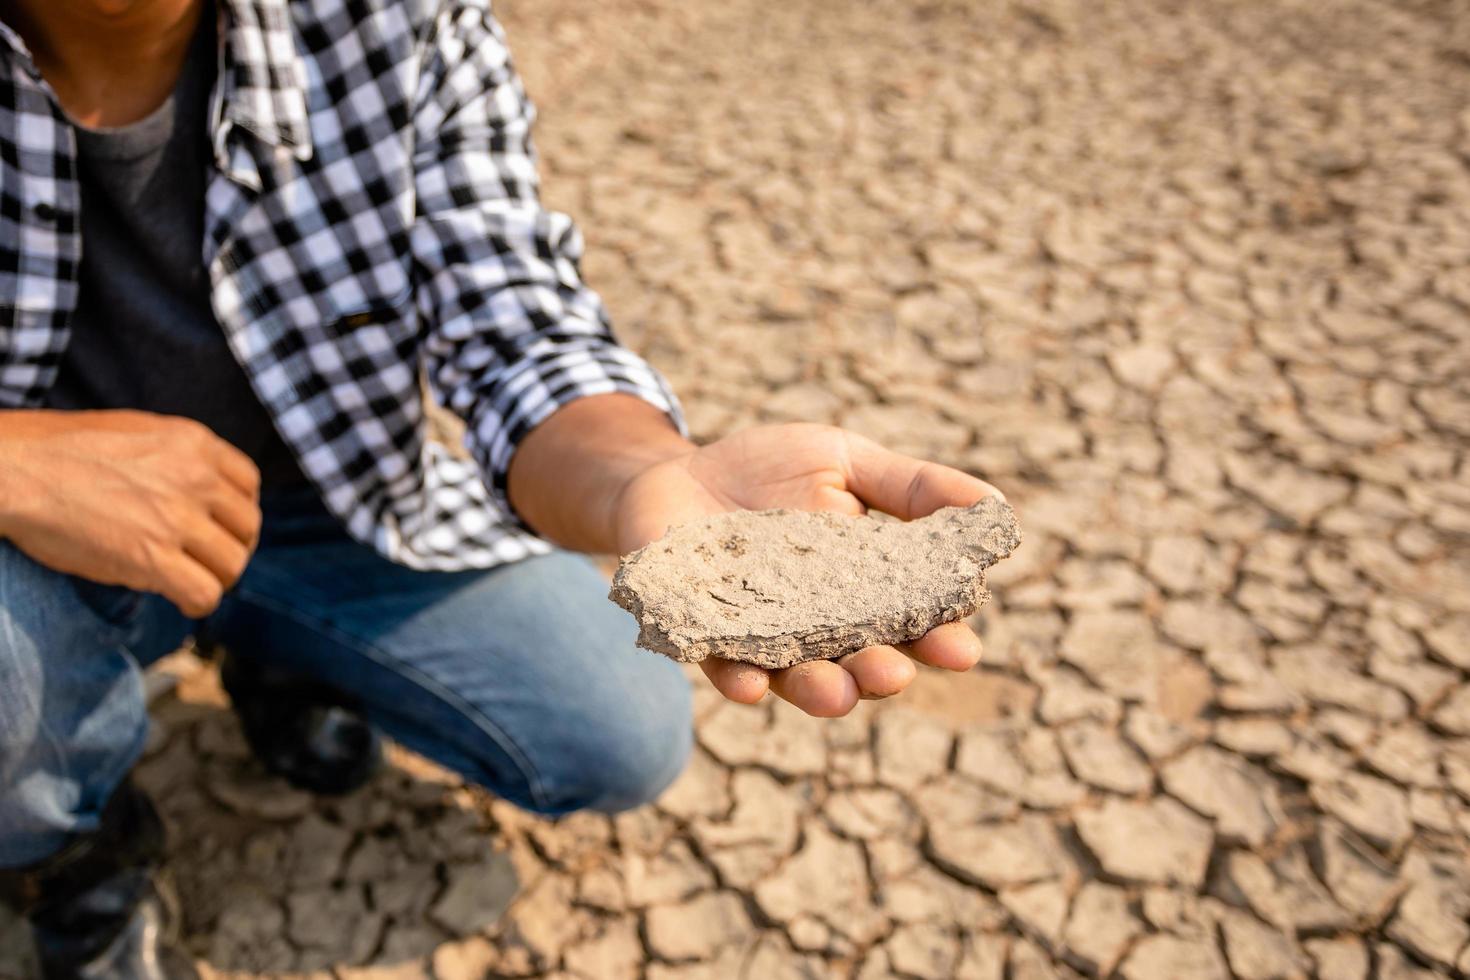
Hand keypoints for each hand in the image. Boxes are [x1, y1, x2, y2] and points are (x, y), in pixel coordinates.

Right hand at [0, 410, 261, 616]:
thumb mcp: (135, 432)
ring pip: (233, 564)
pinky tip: (182, 601)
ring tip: (193, 583)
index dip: (236, 512)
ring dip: (217, 578)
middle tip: (207, 562)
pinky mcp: (152, 558)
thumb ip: (176, 456)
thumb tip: (198, 488)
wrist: (12, 469)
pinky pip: (204, 593)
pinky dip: (198, 604)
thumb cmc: (57, 450)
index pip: (249, 484)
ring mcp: (176, 519)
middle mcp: (196, 478)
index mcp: (194, 442)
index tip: (218, 528)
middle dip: (231, 548)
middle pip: (248, 527)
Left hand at [613, 422, 1005, 716]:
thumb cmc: (768, 470)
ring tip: (835, 691)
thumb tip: (994, 505)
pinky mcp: (702, 636)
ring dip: (820, 691)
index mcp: (864, 592)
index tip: (962, 646)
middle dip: (879, 674)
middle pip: (859, 665)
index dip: (938, 639)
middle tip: (893, 672)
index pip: (911, 625)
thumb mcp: (843, 461)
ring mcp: (760, 638)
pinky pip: (722, 667)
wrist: (675, 471)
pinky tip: (749, 684)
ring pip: (797, 680)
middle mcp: (818, 628)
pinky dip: (738, 678)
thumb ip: (911, 485)